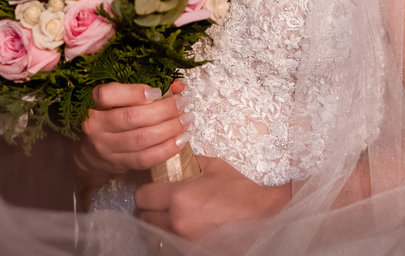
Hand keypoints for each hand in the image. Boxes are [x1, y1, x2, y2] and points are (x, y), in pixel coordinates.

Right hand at [72, 80, 190, 186]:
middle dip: (163, 110)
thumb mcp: (114, 99)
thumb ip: (141, 89)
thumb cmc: (106, 116)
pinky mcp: (118, 164)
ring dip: (169, 129)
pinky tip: (181, 140)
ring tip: (186, 120)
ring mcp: (106, 147)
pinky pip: (146, 158)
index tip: (158, 92)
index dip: (135, 92)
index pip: (107, 95)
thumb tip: (177, 86)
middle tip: (182, 104)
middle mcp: (95, 125)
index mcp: (91, 102)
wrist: (88, 152)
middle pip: (132, 117)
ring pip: (141, 138)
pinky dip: (167, 149)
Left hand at [134, 156, 292, 240]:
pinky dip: (170, 235)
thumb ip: (187, 162)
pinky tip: (184, 226)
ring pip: (153, 231)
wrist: (262, 216)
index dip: (148, 190)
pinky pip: (167, 244)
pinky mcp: (189, 250)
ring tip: (174, 214)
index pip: (142, 195)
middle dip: (151, 207)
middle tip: (163, 201)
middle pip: (143, 216)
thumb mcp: (213, 166)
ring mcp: (183, 240)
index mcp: (179, 196)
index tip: (156, 187)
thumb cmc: (239, 191)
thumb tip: (171, 158)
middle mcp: (177, 221)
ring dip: (159, 222)